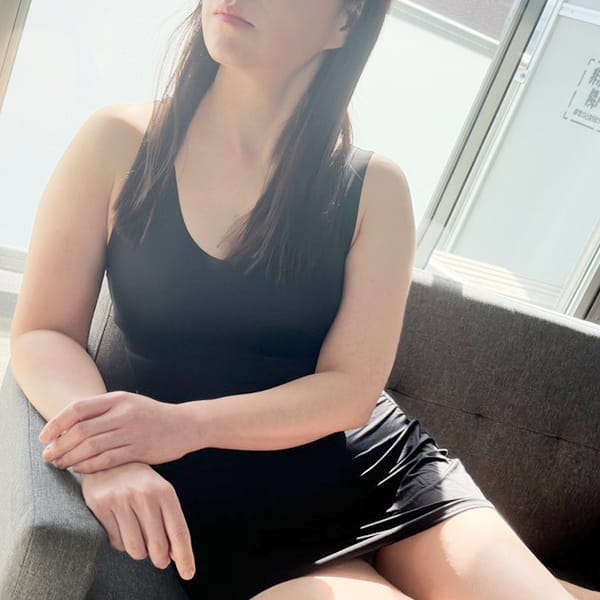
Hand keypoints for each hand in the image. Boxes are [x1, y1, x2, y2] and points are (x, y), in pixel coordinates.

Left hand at [39, 390, 188, 472]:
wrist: (186, 425)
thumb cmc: (152, 415)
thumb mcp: (129, 404)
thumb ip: (103, 411)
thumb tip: (68, 425)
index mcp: (119, 399)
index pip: (78, 408)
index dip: (56, 424)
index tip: (44, 437)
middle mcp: (124, 413)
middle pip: (80, 431)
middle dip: (59, 445)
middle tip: (48, 456)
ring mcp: (132, 432)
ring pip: (91, 447)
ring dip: (70, 458)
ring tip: (59, 465)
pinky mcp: (140, 450)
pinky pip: (107, 460)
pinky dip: (89, 467)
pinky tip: (80, 469)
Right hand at [81, 461, 195, 579]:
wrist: (109, 457)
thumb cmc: (140, 480)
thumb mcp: (160, 493)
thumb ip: (170, 521)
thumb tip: (176, 555)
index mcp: (164, 491)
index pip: (178, 531)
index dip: (185, 556)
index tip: (188, 574)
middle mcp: (144, 495)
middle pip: (158, 547)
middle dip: (161, 559)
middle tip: (161, 560)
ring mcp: (121, 500)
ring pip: (136, 549)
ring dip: (140, 551)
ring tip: (140, 537)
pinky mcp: (101, 505)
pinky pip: (116, 541)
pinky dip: (121, 542)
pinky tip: (122, 526)